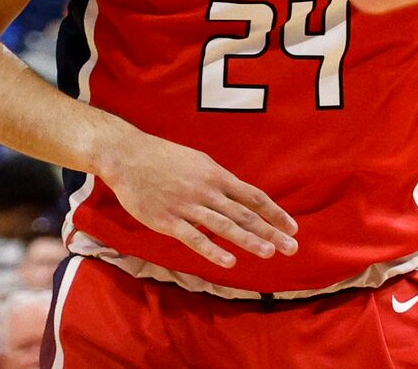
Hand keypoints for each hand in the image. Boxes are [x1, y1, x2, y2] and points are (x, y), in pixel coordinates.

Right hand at [92, 121, 297, 270]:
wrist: (125, 155)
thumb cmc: (161, 157)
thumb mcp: (197, 160)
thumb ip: (218, 180)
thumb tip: (241, 195)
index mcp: (215, 175)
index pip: (253, 197)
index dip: (274, 213)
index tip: (293, 228)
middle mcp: (206, 190)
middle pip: (244, 214)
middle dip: (270, 231)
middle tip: (292, 248)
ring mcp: (187, 206)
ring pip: (224, 226)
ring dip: (248, 240)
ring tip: (269, 252)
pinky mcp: (167, 220)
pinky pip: (194, 238)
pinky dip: (213, 250)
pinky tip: (229, 261)